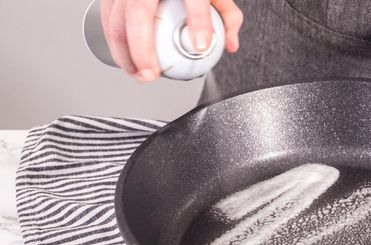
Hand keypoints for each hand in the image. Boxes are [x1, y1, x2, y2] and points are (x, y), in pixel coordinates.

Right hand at [101, 0, 242, 81]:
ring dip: (123, 51)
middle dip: (141, 49)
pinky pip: (107, 16)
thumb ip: (226, 16)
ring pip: (116, 17)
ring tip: (138, 74)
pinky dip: (113, 41)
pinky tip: (125, 58)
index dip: (198, 22)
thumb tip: (230, 44)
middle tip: (151, 74)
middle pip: (138, 11)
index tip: (200, 47)